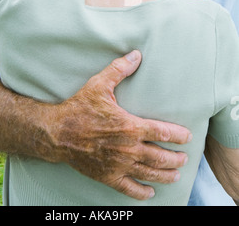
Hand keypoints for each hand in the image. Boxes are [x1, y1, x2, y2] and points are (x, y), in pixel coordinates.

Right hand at [53, 50, 191, 200]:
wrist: (57, 133)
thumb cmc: (79, 108)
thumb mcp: (99, 85)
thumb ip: (119, 69)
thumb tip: (136, 54)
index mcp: (130, 126)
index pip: (163, 132)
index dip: (178, 135)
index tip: (188, 137)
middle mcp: (128, 148)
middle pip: (160, 157)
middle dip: (176, 158)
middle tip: (184, 158)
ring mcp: (119, 165)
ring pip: (150, 174)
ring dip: (166, 175)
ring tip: (176, 175)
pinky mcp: (108, 176)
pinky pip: (130, 189)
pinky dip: (142, 192)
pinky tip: (150, 192)